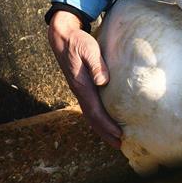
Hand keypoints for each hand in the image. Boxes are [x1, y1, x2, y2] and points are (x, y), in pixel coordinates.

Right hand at [48, 10, 121, 147]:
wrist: (62, 37)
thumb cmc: (78, 41)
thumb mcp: (88, 49)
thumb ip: (96, 64)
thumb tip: (102, 81)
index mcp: (82, 86)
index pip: (95, 111)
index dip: (107, 125)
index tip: (119, 135)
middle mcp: (79, 91)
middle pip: (92, 118)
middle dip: (105, 133)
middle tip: (119, 145)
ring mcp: (79, 90)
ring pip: (90, 114)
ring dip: (101, 128)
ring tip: (114, 138)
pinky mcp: (81, 86)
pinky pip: (90, 107)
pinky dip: (98, 118)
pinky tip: (105, 120)